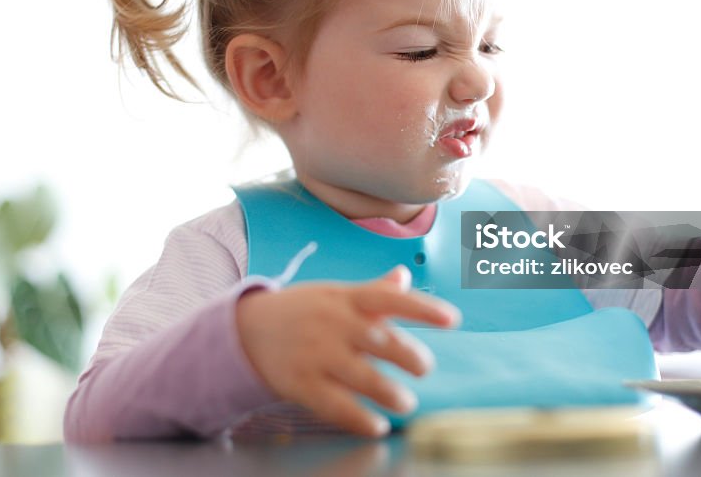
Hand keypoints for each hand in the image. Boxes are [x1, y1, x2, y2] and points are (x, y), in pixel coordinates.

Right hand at [235, 265, 459, 435]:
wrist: (247, 330)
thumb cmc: (304, 311)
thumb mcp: (335, 295)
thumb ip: (373, 291)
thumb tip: (405, 275)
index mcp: (346, 298)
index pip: (390, 299)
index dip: (423, 308)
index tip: (453, 320)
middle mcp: (334, 324)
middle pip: (380, 339)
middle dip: (409, 355)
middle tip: (424, 367)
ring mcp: (316, 355)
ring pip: (362, 377)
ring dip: (390, 393)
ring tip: (406, 403)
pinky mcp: (301, 384)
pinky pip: (335, 406)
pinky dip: (359, 419)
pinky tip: (378, 425)